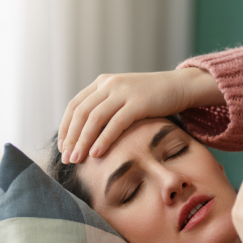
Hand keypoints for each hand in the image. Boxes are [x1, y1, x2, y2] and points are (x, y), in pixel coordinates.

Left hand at [58, 67, 223, 163]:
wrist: (179, 86)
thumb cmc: (151, 99)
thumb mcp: (123, 99)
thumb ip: (106, 109)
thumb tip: (87, 134)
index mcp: (101, 83)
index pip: (74, 106)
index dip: (65, 128)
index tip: (62, 148)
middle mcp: (109, 84)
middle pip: (81, 113)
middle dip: (71, 138)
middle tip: (66, 159)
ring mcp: (123, 92)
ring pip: (94, 119)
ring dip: (82, 141)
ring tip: (76, 160)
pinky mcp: (138, 103)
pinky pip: (115, 123)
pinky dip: (103, 139)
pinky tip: (96, 154)